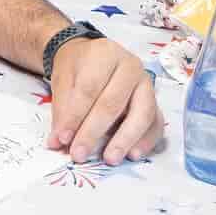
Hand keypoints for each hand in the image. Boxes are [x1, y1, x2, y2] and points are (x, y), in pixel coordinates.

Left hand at [48, 39, 162, 164]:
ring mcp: (146, 85)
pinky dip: (146, 141)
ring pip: (141, 114)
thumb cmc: (79, 68)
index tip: (62, 139)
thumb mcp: (63, 80)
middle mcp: (131, 67)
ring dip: (125, 139)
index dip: (75, 116)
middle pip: (113, 103)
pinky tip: (133, 155)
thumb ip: (62, 110)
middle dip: (94, 132)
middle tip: (79, 154)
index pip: (89, 88)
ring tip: (110, 159)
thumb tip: (59, 141)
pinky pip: (156, 123)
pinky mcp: (155, 102)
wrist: (94, 56)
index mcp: (104, 55)